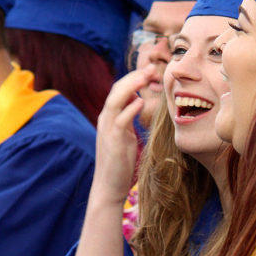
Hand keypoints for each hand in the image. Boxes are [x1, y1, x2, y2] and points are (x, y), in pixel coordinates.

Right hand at [91, 67, 150, 205]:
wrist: (108, 187)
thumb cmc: (120, 164)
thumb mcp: (125, 136)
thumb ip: (128, 119)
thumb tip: (137, 102)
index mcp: (109, 118)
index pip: (118, 90)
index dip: (133, 78)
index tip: (150, 72)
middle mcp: (105, 120)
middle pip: (116, 90)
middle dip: (133, 77)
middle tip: (151, 69)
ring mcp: (107, 130)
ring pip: (115, 100)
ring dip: (131, 86)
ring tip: (146, 77)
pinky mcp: (112, 141)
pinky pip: (120, 120)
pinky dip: (129, 109)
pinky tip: (140, 101)